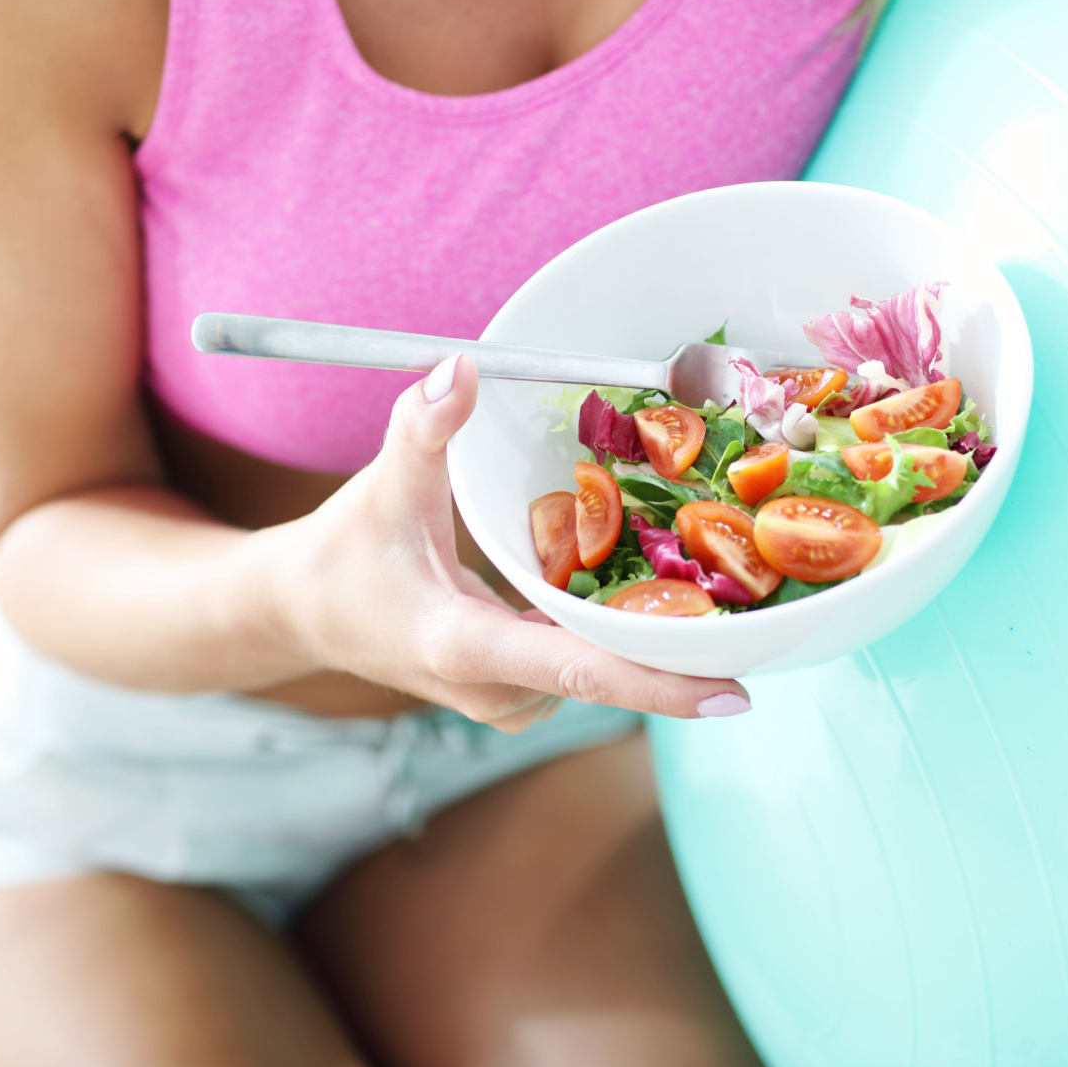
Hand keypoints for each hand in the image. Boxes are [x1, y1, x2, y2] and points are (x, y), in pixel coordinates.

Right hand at [271, 356, 751, 731]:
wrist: (304, 615)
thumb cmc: (340, 556)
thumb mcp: (381, 488)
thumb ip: (423, 429)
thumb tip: (464, 366)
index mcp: (463, 647)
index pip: (575, 672)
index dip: (656, 686)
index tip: (735, 696)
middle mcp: (494, 690)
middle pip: (609, 677)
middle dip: (683, 650)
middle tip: (763, 612)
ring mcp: (505, 701)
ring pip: (600, 676)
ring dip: (651, 640)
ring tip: (719, 597)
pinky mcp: (512, 693)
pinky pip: (582, 670)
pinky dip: (614, 638)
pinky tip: (646, 597)